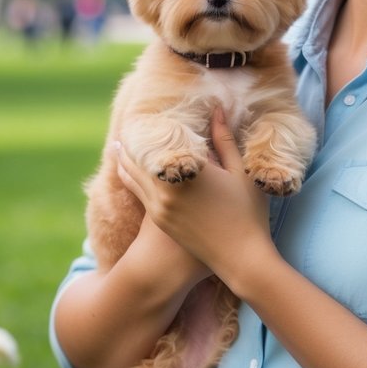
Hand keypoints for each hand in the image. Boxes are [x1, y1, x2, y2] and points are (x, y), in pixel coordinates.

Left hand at [116, 107, 272, 281]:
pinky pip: (138, 194)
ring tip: (118, 149)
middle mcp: (169, 188)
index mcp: (191, 171)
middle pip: (139, 159)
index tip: (141, 116)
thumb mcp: (240, 172)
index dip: (150, 128)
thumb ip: (225, 140)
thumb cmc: (248, 213)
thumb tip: (217, 109)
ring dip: (124, 161)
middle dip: (130, 144)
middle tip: (123, 129)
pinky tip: (129, 174)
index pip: (163, 141)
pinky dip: (130, 180)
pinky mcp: (160, 222)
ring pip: (133, 178)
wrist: (241, 258)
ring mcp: (161, 207)